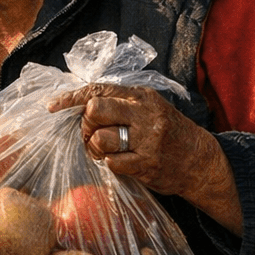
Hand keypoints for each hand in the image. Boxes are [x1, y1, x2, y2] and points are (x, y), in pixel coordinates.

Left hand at [48, 84, 242, 234]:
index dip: (71, 98)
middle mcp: (145, 114)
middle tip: (92, 132)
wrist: (201, 161)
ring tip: (103, 149)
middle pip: (95, 110)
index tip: (52, 106)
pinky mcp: (147, 164)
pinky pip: (111, 162)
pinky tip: (119, 161)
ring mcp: (147, 140)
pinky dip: (109, 163)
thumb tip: (81, 102)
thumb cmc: (168, 131)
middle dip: (86, 123)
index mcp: (142, 96)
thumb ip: (121, 101)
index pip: (98, 90)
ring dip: (94, 146)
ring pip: (100, 138)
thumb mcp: (149, 107)